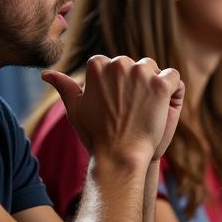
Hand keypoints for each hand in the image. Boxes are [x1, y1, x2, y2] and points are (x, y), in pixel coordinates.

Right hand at [44, 56, 183, 169]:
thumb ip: (64, 87)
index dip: (118, 86)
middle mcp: (119, 64)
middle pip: (135, 65)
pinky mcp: (160, 84)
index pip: (114, 64)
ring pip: (154, 69)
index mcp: (97, 65)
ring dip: (154, 85)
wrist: (120, 158)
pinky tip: (163, 108)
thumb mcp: (75, 109)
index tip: (117, 106)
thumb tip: (46, 74)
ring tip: (146, 111)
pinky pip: (174, 77)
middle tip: (131, 112)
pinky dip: (173, 91)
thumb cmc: (97, 136)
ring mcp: (141, 73)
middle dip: (136, 85)